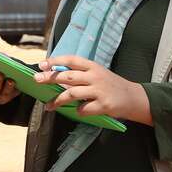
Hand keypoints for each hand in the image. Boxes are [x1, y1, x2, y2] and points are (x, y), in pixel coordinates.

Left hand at [34, 55, 152, 124]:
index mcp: (93, 66)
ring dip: (58, 100)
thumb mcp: (98, 74)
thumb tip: (56, 76)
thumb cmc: (111, 85)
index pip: (71, 60)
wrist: (134, 98)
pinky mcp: (103, 105)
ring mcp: (99, 91)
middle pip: (67, 76)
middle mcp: (95, 76)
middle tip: (37, 80)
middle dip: (50, 78)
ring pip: (72, 93)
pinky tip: (78, 111)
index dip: (56, 61)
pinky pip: (84, 109)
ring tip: (49, 105)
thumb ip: (81, 74)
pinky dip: (78, 111)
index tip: (42, 64)